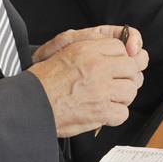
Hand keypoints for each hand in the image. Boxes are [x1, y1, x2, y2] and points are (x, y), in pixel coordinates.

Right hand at [28, 28, 148, 137]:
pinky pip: (123, 112)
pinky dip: (116, 115)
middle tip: (118, 83)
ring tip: (110, 99)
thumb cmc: (42, 80)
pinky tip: (105, 113)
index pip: (119, 46)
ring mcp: (101, 89)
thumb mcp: (63, 51)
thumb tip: (112, 51)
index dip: (120, 57)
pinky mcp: (101, 112)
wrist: (31, 104)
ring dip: (123, 96)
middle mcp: (97, 66)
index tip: (117, 65)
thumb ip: (88, 49)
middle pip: (131, 67)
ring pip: (131, 90)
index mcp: (86, 49)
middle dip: (127, 76)